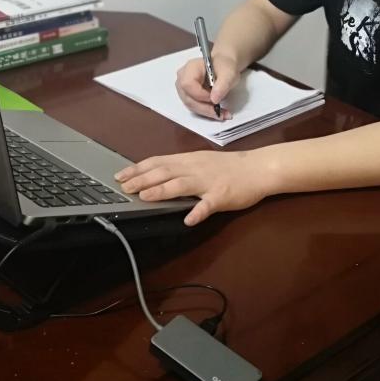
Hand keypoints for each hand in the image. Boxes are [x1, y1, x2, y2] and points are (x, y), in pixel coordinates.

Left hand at [115, 149, 269, 225]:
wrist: (259, 168)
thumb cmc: (230, 167)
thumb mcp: (202, 162)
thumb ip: (181, 169)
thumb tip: (156, 175)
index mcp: (190, 160)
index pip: (159, 162)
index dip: (138, 168)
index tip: (120, 175)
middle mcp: (196, 168)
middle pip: (165, 172)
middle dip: (142, 180)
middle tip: (124, 188)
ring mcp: (209, 182)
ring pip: (181, 184)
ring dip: (162, 191)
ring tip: (145, 197)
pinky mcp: (223, 195)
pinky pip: (209, 204)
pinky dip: (198, 212)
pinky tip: (189, 220)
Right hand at [175, 53, 238, 119]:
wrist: (224, 66)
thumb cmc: (225, 66)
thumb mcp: (229, 73)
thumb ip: (222, 85)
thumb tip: (214, 99)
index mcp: (191, 67)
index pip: (187, 84)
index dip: (200, 95)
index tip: (215, 99)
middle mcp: (183, 77)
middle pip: (187, 97)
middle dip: (205, 108)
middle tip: (221, 113)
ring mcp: (184, 87)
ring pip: (190, 105)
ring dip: (206, 111)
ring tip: (223, 113)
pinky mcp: (188, 95)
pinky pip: (194, 106)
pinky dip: (206, 111)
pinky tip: (218, 112)